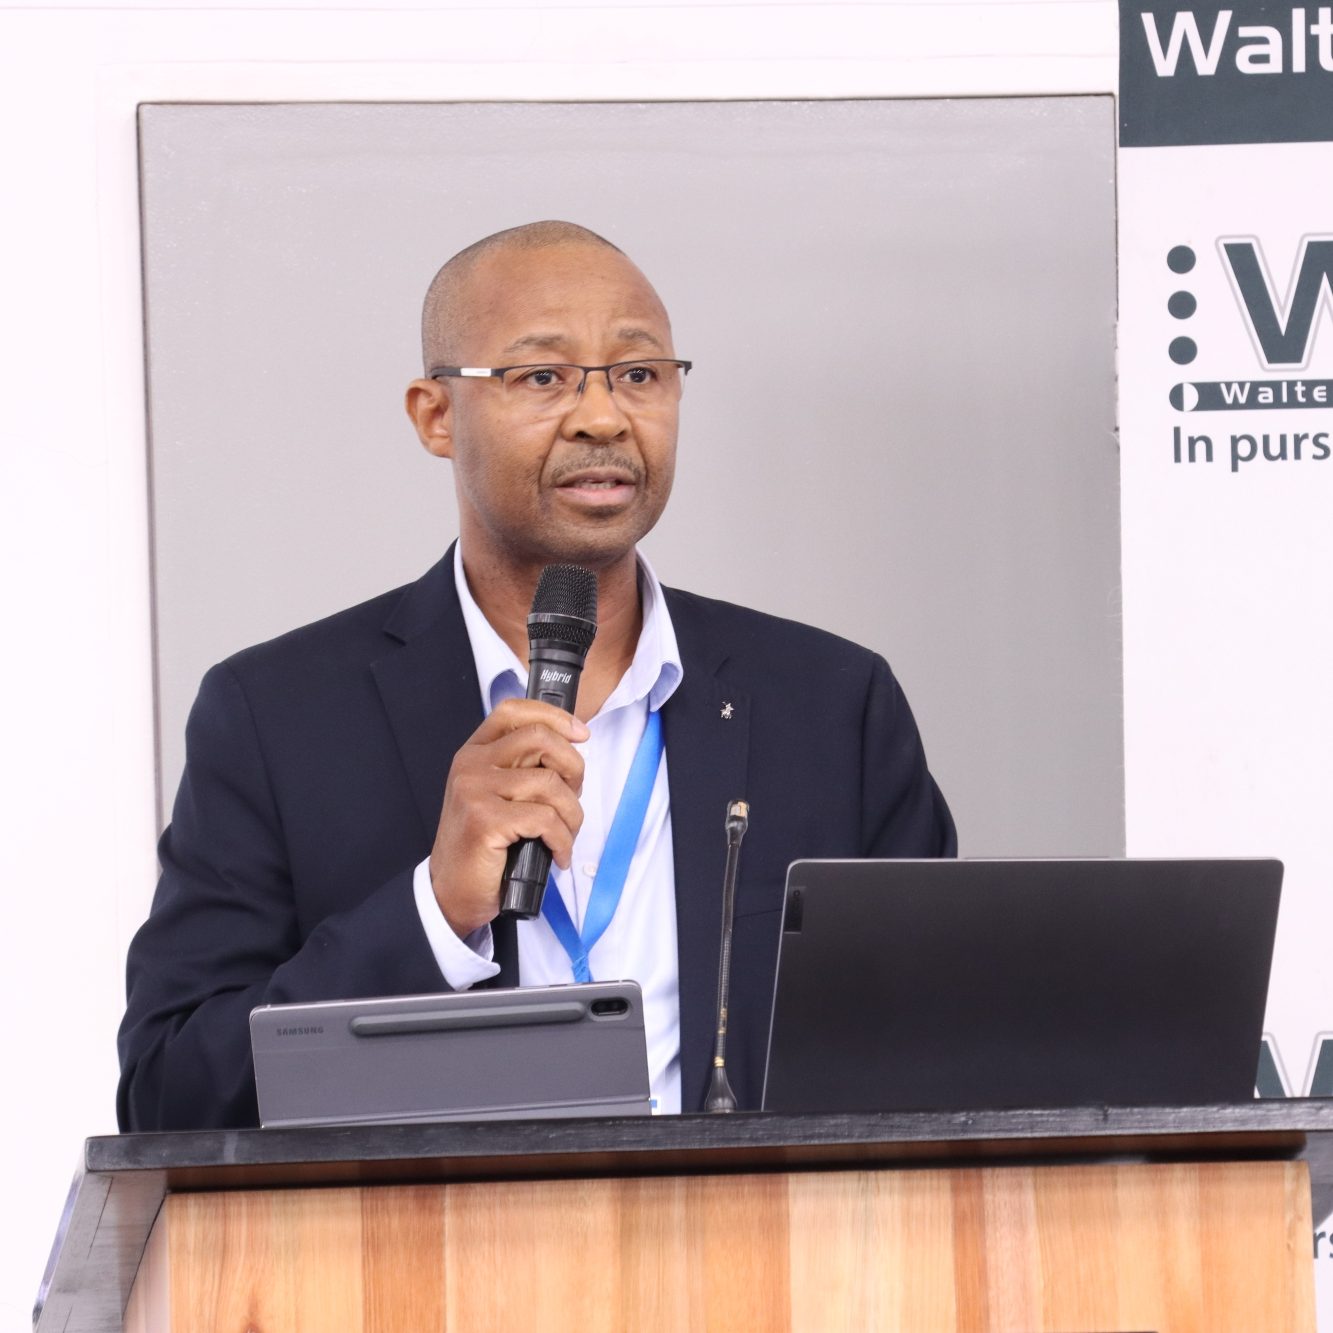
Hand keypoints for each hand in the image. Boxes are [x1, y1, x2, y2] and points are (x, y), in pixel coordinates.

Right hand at [429, 698, 588, 936]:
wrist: (452, 892)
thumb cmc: (483, 847)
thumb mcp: (497, 796)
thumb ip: (523, 769)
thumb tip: (571, 755)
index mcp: (475, 753)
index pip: (514, 711)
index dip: (554, 716)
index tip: (580, 735)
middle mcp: (471, 765)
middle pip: (540, 739)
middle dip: (573, 767)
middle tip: (575, 797)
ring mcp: (475, 790)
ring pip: (550, 784)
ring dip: (572, 816)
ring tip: (565, 837)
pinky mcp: (485, 820)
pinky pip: (546, 819)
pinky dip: (562, 840)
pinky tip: (558, 855)